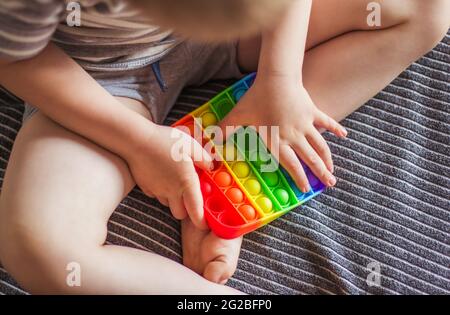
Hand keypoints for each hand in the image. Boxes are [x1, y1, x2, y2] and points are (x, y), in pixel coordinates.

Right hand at [125, 123, 212, 228]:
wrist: (136, 140)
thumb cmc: (164, 141)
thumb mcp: (190, 145)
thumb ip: (203, 158)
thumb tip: (211, 167)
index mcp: (186, 182)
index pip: (195, 211)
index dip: (201, 221)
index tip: (205, 222)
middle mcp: (172, 190)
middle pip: (180, 214)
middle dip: (186, 210)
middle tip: (190, 197)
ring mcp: (157, 191)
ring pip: (168, 205)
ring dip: (174, 200)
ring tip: (175, 183)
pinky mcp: (146, 188)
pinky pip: (156, 196)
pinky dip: (161, 192)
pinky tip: (162, 177)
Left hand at [219, 76, 346, 191]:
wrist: (276, 78)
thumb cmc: (256, 98)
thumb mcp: (237, 117)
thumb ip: (224, 133)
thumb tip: (209, 146)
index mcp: (278, 140)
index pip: (290, 164)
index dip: (298, 178)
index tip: (305, 190)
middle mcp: (295, 136)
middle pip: (310, 159)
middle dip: (320, 173)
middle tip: (330, 184)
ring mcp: (306, 124)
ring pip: (320, 145)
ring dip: (328, 158)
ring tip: (333, 170)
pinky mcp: (313, 112)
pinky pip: (327, 122)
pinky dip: (336, 129)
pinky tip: (344, 135)